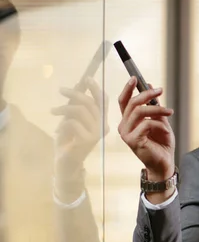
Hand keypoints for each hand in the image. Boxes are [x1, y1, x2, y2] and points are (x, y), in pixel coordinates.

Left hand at [52, 77, 108, 200]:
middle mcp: (103, 127)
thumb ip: (75, 106)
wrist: (65, 163)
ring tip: (53, 111)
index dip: (95, 89)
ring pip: (80, 111)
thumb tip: (77, 87)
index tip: (86, 78)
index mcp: (101, 121)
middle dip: (75, 94)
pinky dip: (63, 124)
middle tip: (61, 90)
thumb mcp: (71, 120)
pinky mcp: (88, 140)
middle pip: (90, 103)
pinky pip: (73, 123)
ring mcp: (97, 134)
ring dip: (64, 109)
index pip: (102, 102)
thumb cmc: (68, 142)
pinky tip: (59, 131)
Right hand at [117, 76, 174, 180]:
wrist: (164, 162)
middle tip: (160, 90)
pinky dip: (160, 124)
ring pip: (140, 111)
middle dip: (147, 94)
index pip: (123, 101)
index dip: (128, 88)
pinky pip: (147, 124)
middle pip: (132, 103)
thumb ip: (154, 106)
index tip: (136, 78)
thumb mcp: (160, 121)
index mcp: (128, 121)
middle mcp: (124, 126)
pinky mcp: (133, 141)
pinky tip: (166, 130)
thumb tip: (151, 87)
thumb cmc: (161, 144)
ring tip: (170, 111)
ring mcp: (126, 134)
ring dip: (157, 109)